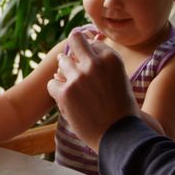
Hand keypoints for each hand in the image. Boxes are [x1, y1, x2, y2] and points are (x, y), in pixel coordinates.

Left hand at [45, 28, 138, 150]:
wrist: (119, 135)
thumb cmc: (121, 109)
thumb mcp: (120, 79)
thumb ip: (104, 63)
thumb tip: (90, 44)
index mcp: (111, 58)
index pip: (93, 43)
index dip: (88, 52)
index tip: (87, 63)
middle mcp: (94, 63)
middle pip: (75, 39)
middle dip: (72, 46)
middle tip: (70, 57)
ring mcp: (78, 77)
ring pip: (61, 61)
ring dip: (65, 71)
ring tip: (74, 86)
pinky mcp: (65, 92)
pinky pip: (52, 82)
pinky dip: (57, 90)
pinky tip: (66, 100)